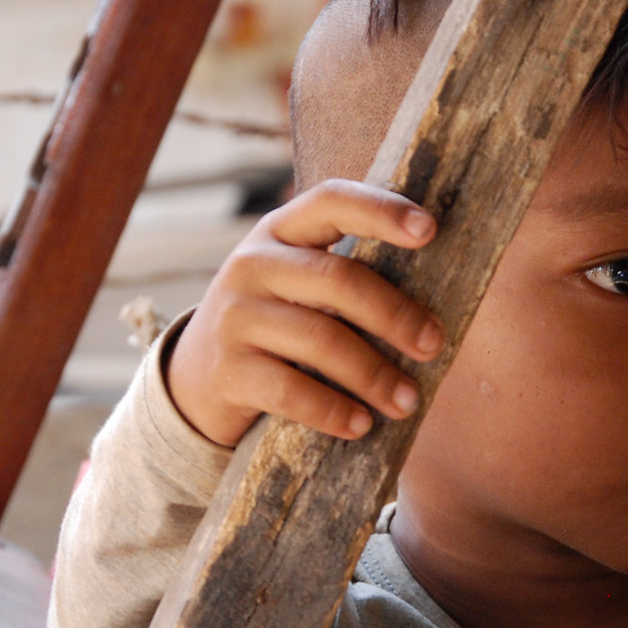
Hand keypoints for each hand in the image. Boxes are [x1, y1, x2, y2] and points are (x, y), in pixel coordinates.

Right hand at [167, 180, 445, 447]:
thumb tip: (430, 312)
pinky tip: (361, 425)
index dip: (382, 210)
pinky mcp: (228, 369)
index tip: (431, 229)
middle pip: (338, 280)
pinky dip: (334, 411)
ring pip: (321, 340)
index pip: (332, 202)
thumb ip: (343, 280)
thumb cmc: (274, 328)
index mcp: (280, 232)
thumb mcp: (297, 286)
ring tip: (407, 401)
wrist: (194, 379)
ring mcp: (235, 316)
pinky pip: (293, 390)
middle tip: (433, 346)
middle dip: (395, 316)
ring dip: (374, 375)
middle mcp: (252, 264)